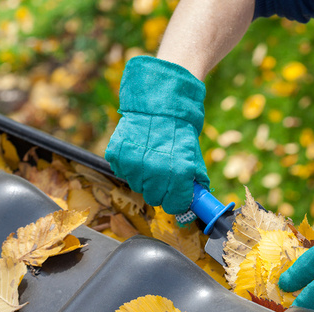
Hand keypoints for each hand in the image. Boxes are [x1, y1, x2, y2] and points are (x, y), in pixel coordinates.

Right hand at [105, 56, 209, 213]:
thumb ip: (194, 182)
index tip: (176, 196)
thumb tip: (195, 205)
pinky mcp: (117, 155)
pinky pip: (122, 172)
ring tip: (149, 158)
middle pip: (154, 199)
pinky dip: (129, 165)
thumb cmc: (179, 132)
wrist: (159, 104)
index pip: (175, 205)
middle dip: (159, 190)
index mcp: (179, 173)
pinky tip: (137, 151)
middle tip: (162, 174)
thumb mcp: (193, 156)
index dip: (176, 202)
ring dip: (143, 177)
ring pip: (137, 186)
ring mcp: (134, 164)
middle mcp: (156, 171)